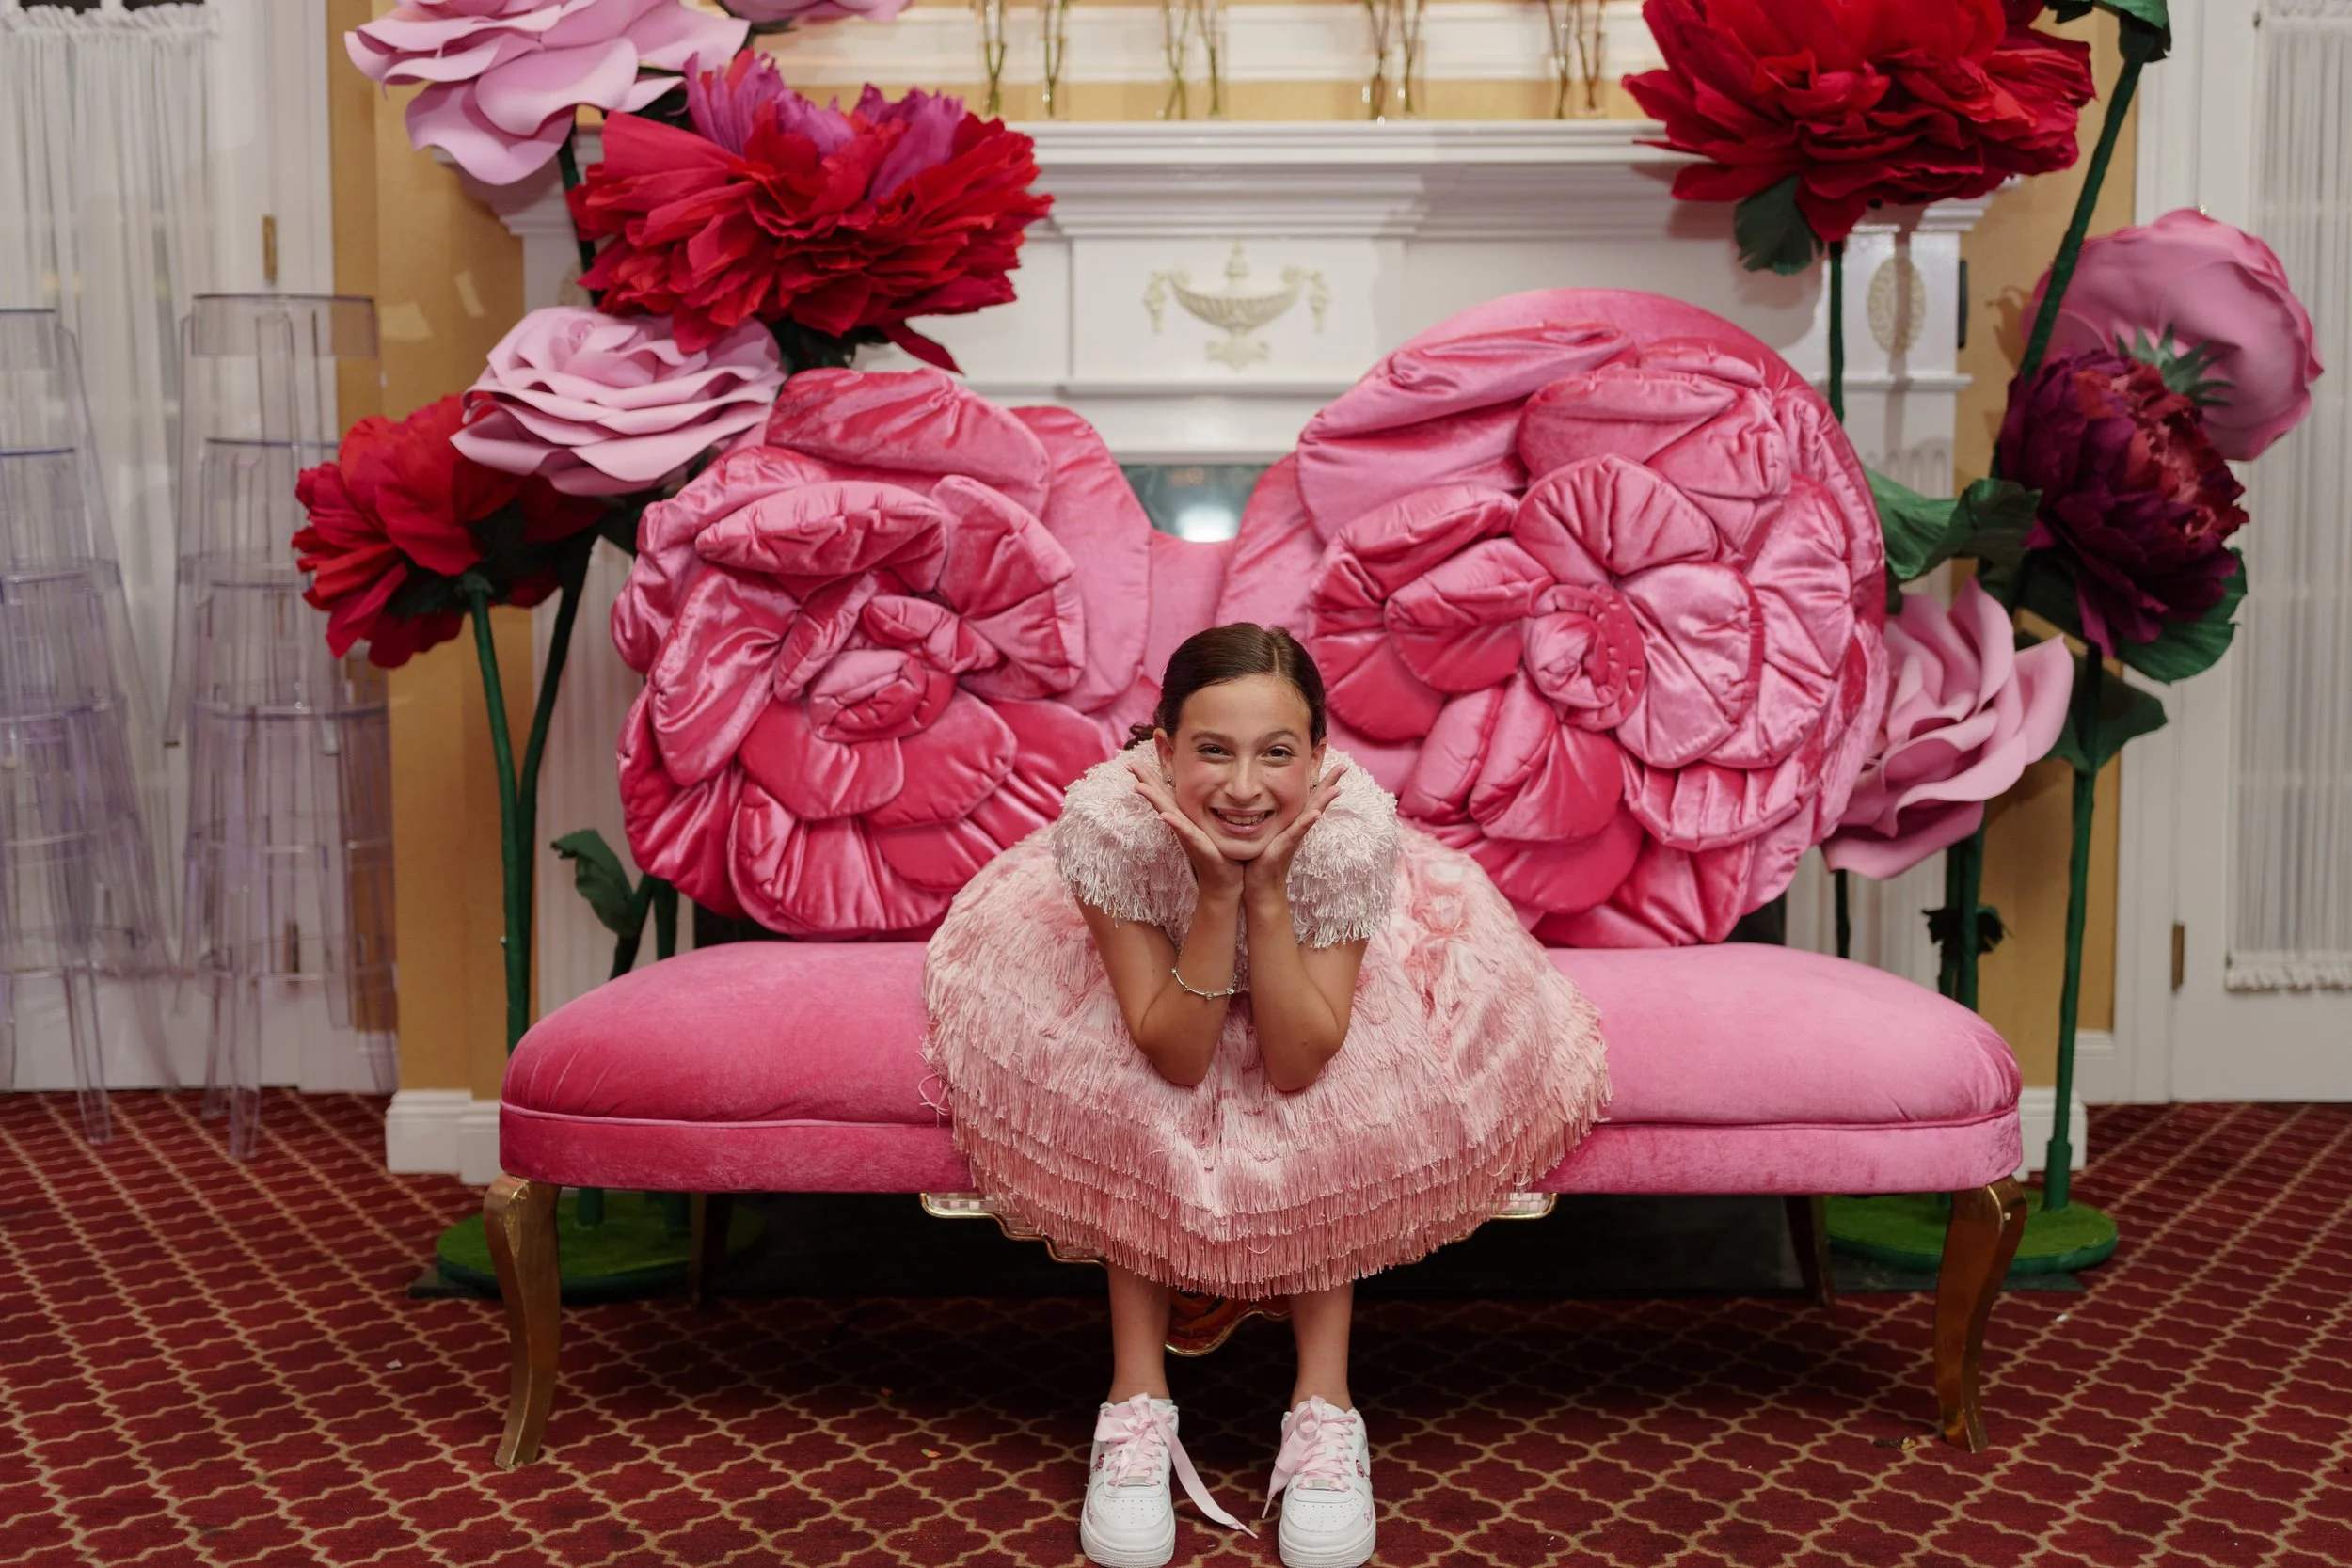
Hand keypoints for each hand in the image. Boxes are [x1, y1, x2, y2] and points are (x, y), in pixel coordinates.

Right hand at [1131, 757, 1243, 899]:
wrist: (1226, 879)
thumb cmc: (1221, 850)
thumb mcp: (1214, 820)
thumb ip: (1214, 802)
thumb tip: (1219, 781)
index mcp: (1185, 813)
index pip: (1169, 787)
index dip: (1158, 769)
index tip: (1148, 750)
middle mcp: (1181, 822)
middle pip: (1160, 796)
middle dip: (1146, 780)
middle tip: (1130, 763)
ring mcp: (1186, 834)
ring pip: (1166, 812)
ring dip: (1153, 799)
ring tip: (1139, 786)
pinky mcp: (1197, 845)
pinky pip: (1185, 832)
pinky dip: (1174, 824)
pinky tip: (1164, 815)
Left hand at [1242, 760, 1347, 907]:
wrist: (1260, 886)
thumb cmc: (1260, 857)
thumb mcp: (1266, 830)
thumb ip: (1269, 815)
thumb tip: (1262, 797)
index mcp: (1293, 819)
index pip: (1309, 794)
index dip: (1320, 778)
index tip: (1331, 759)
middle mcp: (1297, 826)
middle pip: (1317, 800)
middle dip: (1331, 783)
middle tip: (1345, 766)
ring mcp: (1293, 836)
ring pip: (1312, 814)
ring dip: (1325, 801)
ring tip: (1337, 788)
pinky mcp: (1284, 846)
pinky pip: (1297, 832)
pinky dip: (1307, 823)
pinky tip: (1316, 814)